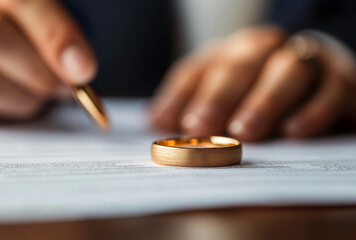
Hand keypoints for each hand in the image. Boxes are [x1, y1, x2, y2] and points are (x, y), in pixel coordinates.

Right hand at [0, 0, 96, 123]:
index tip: (83, 69)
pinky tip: (5, 100)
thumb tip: (78, 65)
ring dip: (22, 98)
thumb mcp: (22, 10)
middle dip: (41, 74)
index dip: (55, 36)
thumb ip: (47, 23)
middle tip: (64, 88)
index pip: (18, 0)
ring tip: (37, 96)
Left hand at [150, 25, 355, 140]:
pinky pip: (330, 91)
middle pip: (240, 64)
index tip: (163, 122)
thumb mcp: (227, 96)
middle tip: (199, 125)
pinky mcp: (341, 80)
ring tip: (243, 130)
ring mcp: (307, 60)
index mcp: (233, 51)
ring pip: (286, 70)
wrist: (323, 79)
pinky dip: (312, 111)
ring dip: (263, 100)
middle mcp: (268, 48)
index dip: (180, 93)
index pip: (200, 67)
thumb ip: (193, 103)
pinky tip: (293, 131)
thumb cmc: (263, 92)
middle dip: (217, 95)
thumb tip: (155, 121)